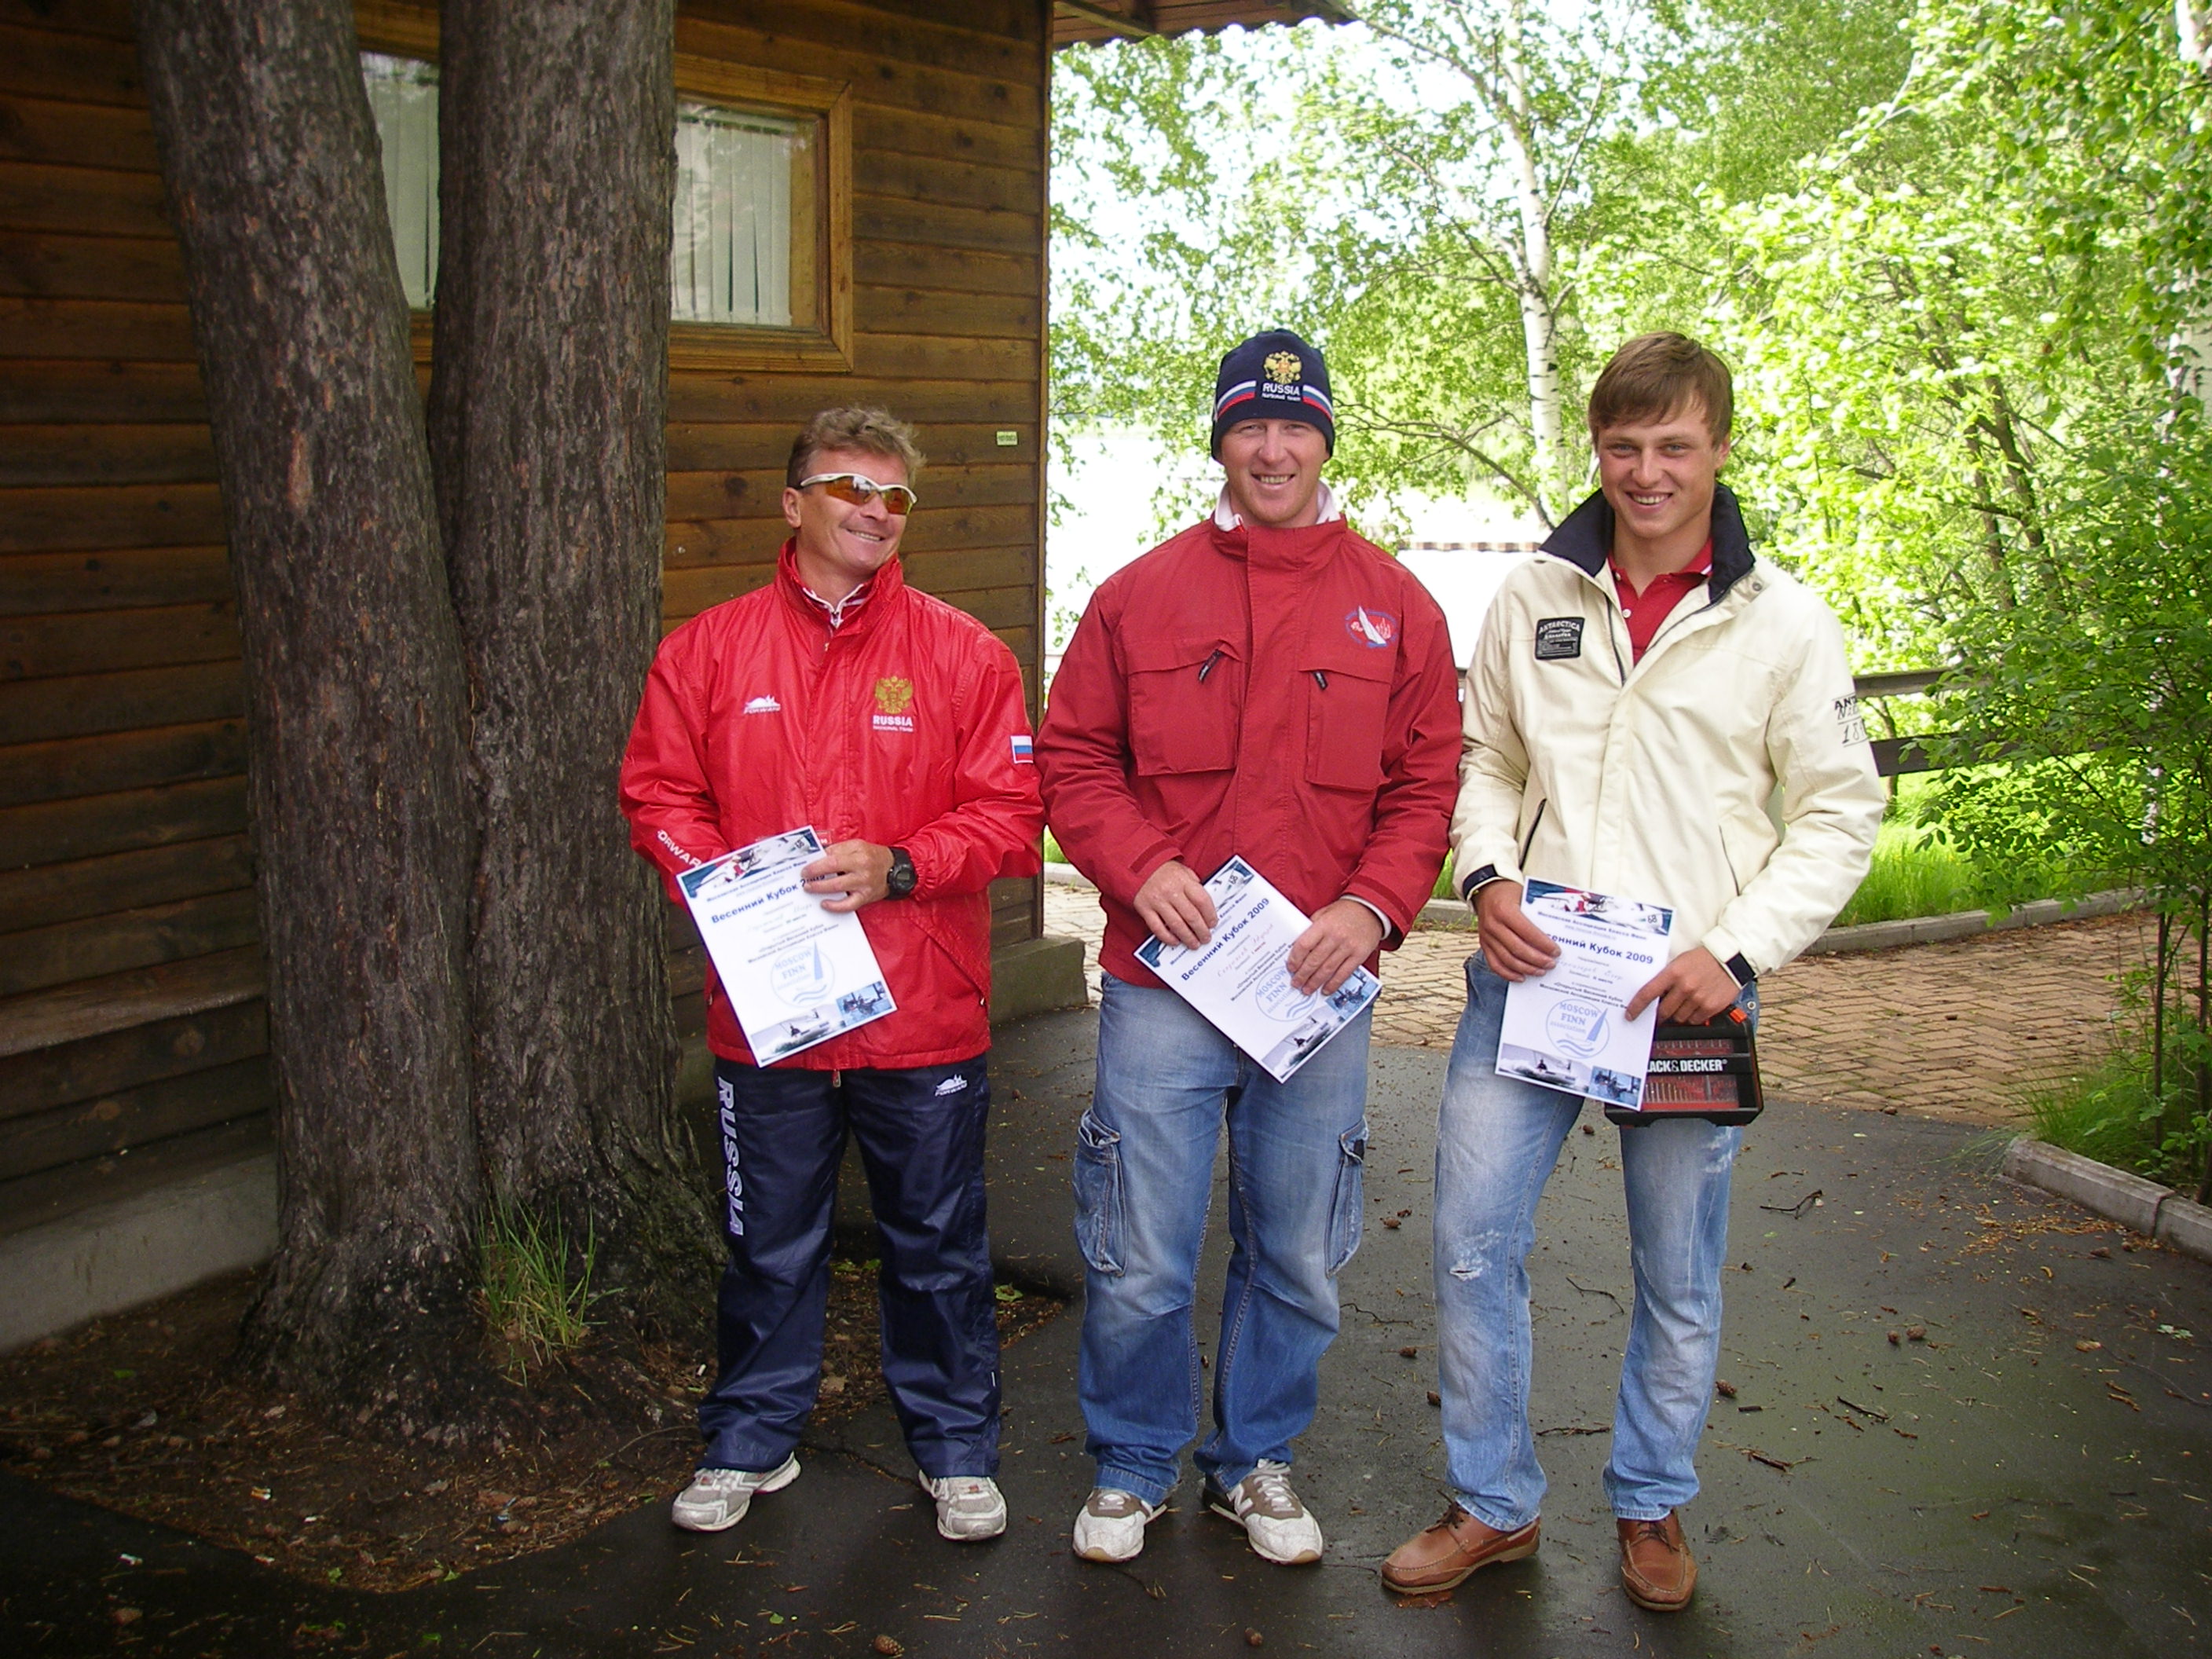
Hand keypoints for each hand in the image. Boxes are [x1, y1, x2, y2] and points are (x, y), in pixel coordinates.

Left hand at [802, 841, 892, 910]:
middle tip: (805, 880)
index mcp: (858, 855)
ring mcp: (864, 885)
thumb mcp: (856, 845)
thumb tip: (818, 856)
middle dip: (815, 879)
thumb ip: (838, 849)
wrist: (894, 869)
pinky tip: (824, 904)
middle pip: (834, 876)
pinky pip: (848, 905)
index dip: (816, 866)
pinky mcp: (865, 897)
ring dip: (821, 889)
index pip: (832, 860)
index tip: (805, 869)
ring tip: (810, 889)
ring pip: (838, 889)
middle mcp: (862, 870)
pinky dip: (835, 906)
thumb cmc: (873, 856)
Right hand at [1133, 859, 1216, 949]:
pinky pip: (1157, 928)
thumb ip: (1194, 885)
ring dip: (1187, 937)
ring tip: (1194, 943)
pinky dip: (1167, 937)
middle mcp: (1171, 891)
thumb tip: (1205, 904)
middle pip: (1191, 916)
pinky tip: (1175, 941)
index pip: (1202, 900)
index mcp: (1183, 881)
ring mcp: (1157, 901)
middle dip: (1201, 931)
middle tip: (1206, 938)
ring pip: (1176, 925)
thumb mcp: (1183, 871)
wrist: (1137, 865)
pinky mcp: (1145, 909)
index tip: (1213, 923)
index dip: (1210, 915)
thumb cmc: (1163, 870)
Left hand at [1287, 899, 1386, 995]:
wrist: (1371, 910)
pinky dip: (1334, 984)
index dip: (1295, 959)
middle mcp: (1336, 936)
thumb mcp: (1324, 913)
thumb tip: (1297, 947)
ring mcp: (1348, 947)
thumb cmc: (1346, 912)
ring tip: (1307, 989)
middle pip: (1314, 960)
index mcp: (1324, 925)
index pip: (1304, 945)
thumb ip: (1312, 928)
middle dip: (1303, 975)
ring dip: (1315, 982)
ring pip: (1328, 970)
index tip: (1291, 967)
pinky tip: (1326, 989)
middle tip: (1296, 983)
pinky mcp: (1359, 955)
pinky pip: (1344, 973)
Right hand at [1472, 881, 1559, 980]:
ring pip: (1507, 959)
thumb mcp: (1524, 896)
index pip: (1527, 932)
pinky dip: (1508, 973)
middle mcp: (1493, 924)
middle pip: (1517, 949)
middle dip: (1537, 960)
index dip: (1543, 944)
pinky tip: (1520, 976)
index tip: (1556, 951)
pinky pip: (1494, 964)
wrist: (1486, 890)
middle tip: (1551, 964)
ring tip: (1540, 971)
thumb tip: (1556, 932)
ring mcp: (1486, 936)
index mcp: (1505, 910)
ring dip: (1525, 968)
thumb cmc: (1508, 893)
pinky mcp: (1484, 944)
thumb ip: (1537, 913)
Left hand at [1625, 946, 1741, 1023]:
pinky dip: (1692, 1016)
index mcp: (1673, 973)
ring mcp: (1698, 998)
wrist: (1730, 959)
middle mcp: (1685, 987)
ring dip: (1677, 1014)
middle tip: (1660, 1012)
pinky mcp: (1711, 1007)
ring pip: (1678, 1018)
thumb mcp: (1679, 962)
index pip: (1648, 993)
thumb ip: (1666, 978)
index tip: (1630, 1014)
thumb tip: (1654, 995)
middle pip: (1663, 1011)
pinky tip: (1695, 1006)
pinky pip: (1694, 1020)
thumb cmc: (1703, 959)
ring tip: (1683, 1004)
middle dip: (1659, 1014)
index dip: (1636, 1007)